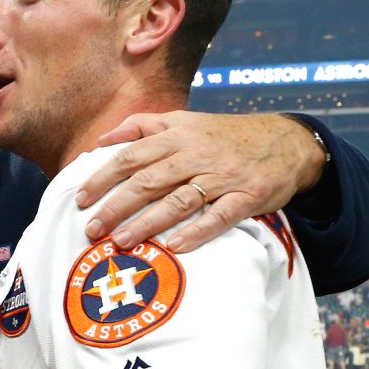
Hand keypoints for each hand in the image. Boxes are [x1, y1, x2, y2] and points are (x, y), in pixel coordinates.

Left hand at [76, 113, 328, 253]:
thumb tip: (102, 141)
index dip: (103, 177)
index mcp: (177, 136)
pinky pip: (220, 216)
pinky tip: (175, 247)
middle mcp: (197, 154)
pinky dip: (197, 232)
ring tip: (122, 242)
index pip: (131, 156)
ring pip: (179, 200)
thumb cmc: (224, 136)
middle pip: (149, 181)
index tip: (80, 198)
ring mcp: (223, 176)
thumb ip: (142, 126)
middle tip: (93, 229)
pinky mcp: (248, 196)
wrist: (288, 141)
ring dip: (147, 223)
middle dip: (116, 206)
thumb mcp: (185, 121)